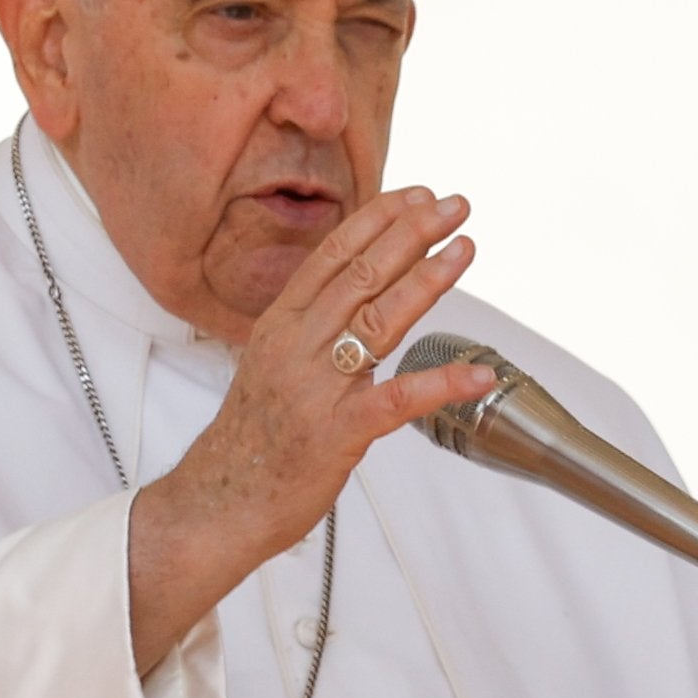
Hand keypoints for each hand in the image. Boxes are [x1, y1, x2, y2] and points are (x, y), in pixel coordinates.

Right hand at [126, 187, 493, 669]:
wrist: (217, 503)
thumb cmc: (254, 440)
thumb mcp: (276, 366)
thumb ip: (315, 330)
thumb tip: (361, 297)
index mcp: (280, 324)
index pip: (333, 255)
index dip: (379, 219)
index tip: (417, 194)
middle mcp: (296, 345)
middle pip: (361, 274)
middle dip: (413, 232)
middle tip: (456, 205)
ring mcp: (316, 388)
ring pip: (378, 320)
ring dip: (429, 279)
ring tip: (465, 250)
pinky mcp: (337, 433)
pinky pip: (397, 400)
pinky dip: (442, 383)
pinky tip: (479, 373)